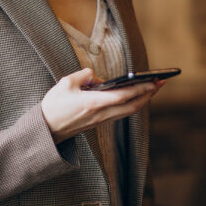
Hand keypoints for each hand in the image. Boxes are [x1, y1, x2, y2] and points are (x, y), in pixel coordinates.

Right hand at [41, 68, 163, 143]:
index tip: (153, 81)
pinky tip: (135, 97)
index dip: (140, 88)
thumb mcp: (66, 82)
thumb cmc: (54, 106)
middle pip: (132, 105)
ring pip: (128, 111)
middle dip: (148, 94)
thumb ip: (85, 75)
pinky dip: (131, 104)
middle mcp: (101, 114)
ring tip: (152, 88)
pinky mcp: (99, 123)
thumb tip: (99, 78)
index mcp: (93, 102)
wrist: (45, 130)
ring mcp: (101, 120)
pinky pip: (120, 113)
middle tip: (160, 83)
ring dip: (143, 100)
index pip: (123, 95)